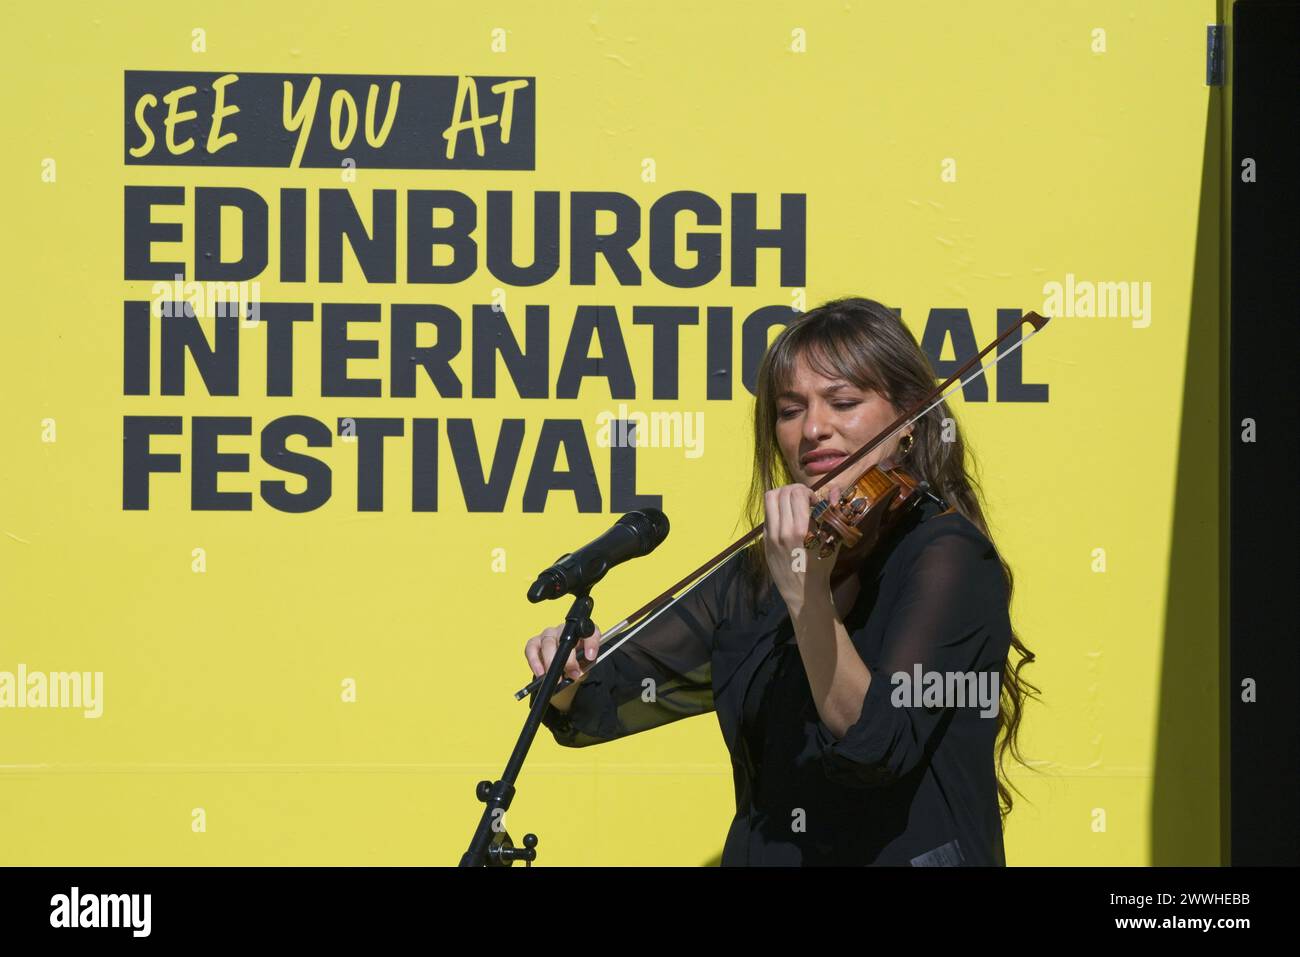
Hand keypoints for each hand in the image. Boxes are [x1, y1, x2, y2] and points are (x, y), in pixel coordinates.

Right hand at [525, 623, 602, 682]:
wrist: (564, 668)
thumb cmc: (577, 663)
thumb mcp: (585, 666)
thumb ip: (584, 668)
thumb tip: (575, 673)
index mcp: (582, 633)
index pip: (589, 632)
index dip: (590, 643)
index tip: (590, 657)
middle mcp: (565, 629)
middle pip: (565, 638)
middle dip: (569, 659)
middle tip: (573, 674)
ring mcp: (548, 634)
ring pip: (548, 643)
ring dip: (551, 663)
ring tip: (556, 678)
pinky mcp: (535, 642)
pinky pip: (531, 648)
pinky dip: (535, 661)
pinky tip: (540, 673)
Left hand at [763, 483, 844, 618]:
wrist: (804, 592)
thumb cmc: (821, 566)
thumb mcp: (832, 540)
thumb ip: (832, 513)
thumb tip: (835, 490)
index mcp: (800, 530)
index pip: (797, 494)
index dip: (807, 492)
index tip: (813, 501)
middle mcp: (782, 530)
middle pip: (781, 493)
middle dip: (794, 491)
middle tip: (803, 500)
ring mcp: (770, 536)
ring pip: (770, 500)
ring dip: (782, 496)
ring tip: (792, 504)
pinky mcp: (764, 541)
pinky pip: (767, 515)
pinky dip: (776, 509)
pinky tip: (786, 518)